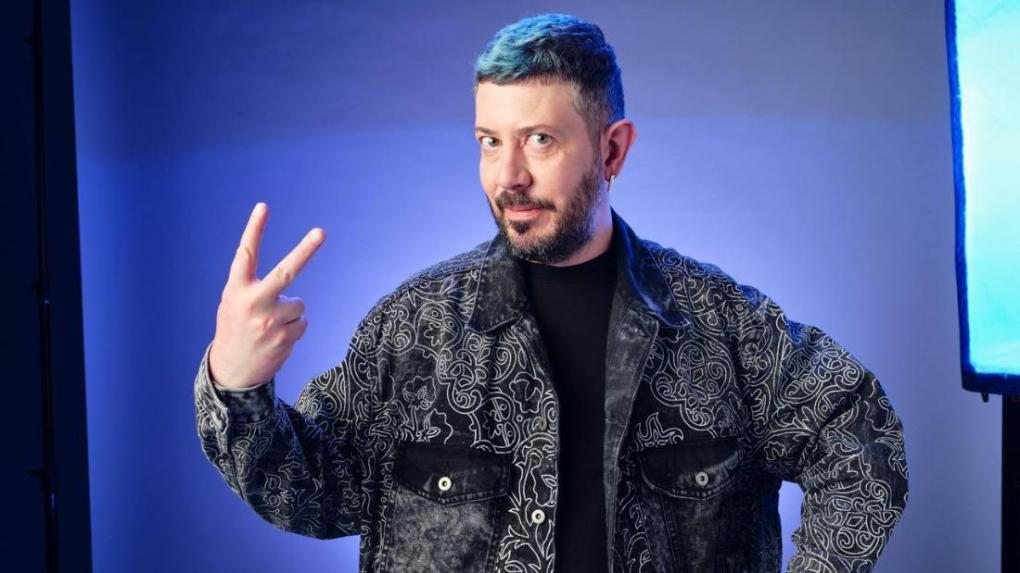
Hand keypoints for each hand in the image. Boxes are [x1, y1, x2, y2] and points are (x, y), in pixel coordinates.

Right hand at [208, 203, 324, 388]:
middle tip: (320, 232)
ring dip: (290, 314)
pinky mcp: (285, 338)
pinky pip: (302, 324)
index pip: (246, 254)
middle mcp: (254, 303)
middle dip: (305, 251)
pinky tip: (276, 339)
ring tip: (270, 327)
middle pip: (286, 272)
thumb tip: (289, 288)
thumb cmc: (234, 329)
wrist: (232, 371)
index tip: (263, 207)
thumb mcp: (232, 304)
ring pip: (299, 304)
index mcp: (236, 290)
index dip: (254, 229)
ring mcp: (271, 321)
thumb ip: (251, 288)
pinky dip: (293, 330)